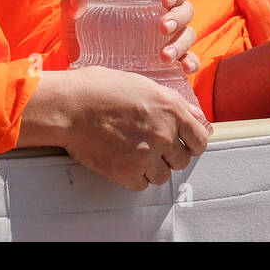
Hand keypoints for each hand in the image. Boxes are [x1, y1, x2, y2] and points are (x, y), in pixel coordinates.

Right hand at [56, 66, 210, 190]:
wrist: (68, 106)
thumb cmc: (98, 89)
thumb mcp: (142, 84)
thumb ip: (172, 102)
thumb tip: (195, 116)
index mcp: (170, 108)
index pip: (200, 139)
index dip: (192, 144)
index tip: (184, 145)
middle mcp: (163, 133)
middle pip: (182, 160)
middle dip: (169, 156)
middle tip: (151, 147)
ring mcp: (146, 155)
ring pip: (162, 176)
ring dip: (151, 168)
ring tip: (134, 154)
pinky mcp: (126, 172)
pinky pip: (141, 185)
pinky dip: (133, 177)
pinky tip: (122, 162)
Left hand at [60, 0, 198, 72]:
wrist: (81, 71)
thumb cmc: (83, 38)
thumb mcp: (74, 23)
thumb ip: (71, 8)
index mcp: (146, 0)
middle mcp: (163, 17)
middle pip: (186, 10)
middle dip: (178, 17)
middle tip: (162, 27)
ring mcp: (169, 41)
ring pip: (189, 34)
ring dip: (181, 43)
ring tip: (164, 56)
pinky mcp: (170, 64)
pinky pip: (190, 60)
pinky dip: (192, 63)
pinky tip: (183, 68)